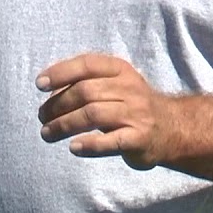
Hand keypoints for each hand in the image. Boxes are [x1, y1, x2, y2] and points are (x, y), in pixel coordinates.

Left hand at [36, 53, 175, 169]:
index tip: (39, 84)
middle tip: (41, 117)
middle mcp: (129, 88)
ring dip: (64, 124)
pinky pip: (111, 141)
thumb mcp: (114, 84)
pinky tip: (73, 148)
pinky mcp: (140, 138)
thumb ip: (86, 83)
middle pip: (85, 92)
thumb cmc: (130, 104)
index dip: (60, 72)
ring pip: (93, 114)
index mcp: (120, 70)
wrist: (173, 128)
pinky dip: (89, 145)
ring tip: (47, 133)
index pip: (87, 64)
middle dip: (57, 104)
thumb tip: (49, 95)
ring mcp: (136, 113)